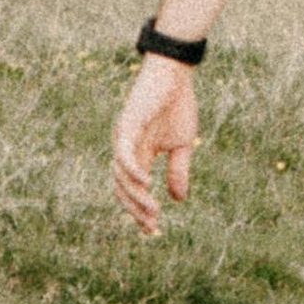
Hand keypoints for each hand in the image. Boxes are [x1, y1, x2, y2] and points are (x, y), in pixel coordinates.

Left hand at [112, 55, 199, 230]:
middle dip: (136, 209)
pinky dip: (133, 171)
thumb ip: (178, 170)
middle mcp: (125, 149)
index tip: (152, 230)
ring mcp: (124, 138)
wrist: (175, 73)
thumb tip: (178, 199)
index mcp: (137, 154)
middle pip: (122, 188)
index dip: (140, 210)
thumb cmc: (178, 104)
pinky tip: (147, 184)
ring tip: (153, 210)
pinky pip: (124, 154)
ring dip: (136, 196)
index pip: (133, 189)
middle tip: (151, 225)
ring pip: (121, 176)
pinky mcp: (127, 126)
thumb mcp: (182, 143)